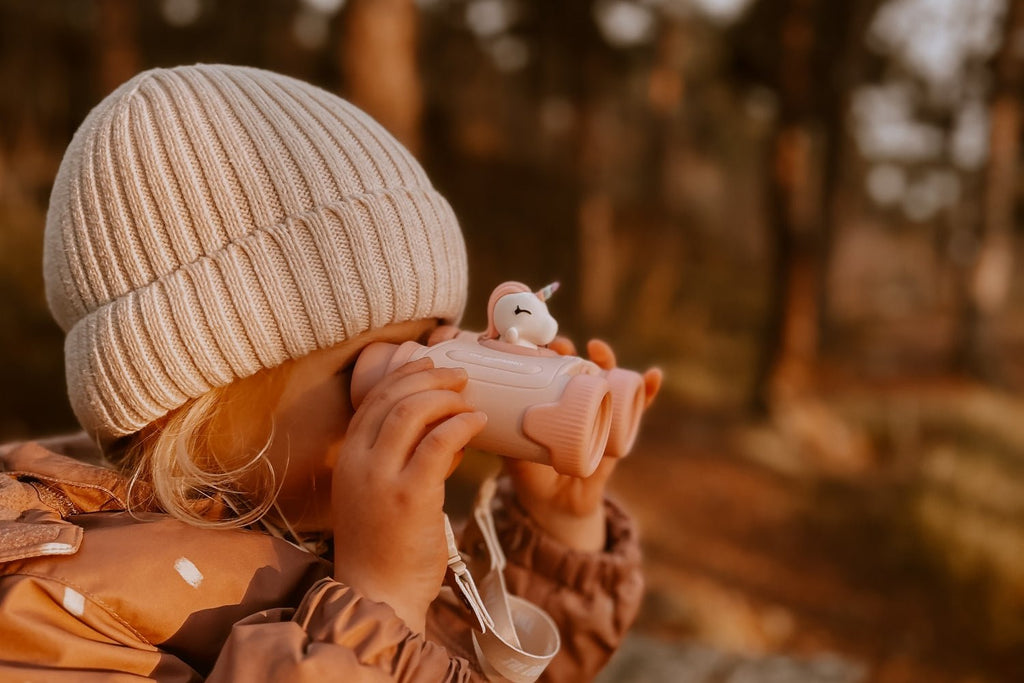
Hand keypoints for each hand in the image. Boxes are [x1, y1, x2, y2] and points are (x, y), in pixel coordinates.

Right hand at [330, 358, 486, 632]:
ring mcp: (381, 477)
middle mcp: (357, 461)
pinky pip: (437, 443)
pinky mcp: (410, 496)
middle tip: (459, 377)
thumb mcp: (381, 494)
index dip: (404, 374)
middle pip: (392, 396)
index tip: (430, 365)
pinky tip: (478, 423)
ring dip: (445, 397)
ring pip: (412, 411)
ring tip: (469, 399)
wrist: (378, 595)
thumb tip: (446, 432)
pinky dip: (461, 425)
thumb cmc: (385, 548)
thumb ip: (405, 460)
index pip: (373, 399)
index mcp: (347, 457)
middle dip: (429, 377)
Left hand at [506, 338, 661, 551]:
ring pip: (608, 379)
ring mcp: (600, 414)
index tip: (534, 344)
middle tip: (561, 347)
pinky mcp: (618, 432)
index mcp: (550, 402)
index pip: (548, 369)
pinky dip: (647, 391)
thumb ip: (506, 440)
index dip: (544, 353)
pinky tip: (653, 376)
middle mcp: (576, 402)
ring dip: (607, 360)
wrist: (558, 508)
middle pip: (576, 367)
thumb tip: (486, 418)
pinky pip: (637, 409)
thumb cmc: (532, 476)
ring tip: (598, 349)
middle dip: (572, 352)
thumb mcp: (515, 456)